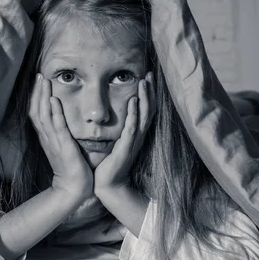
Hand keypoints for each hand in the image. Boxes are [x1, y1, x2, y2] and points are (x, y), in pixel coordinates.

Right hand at [29, 74, 92, 198]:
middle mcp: (47, 137)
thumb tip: (62, 119)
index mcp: (47, 137)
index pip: (37, 113)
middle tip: (39, 75)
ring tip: (45, 81)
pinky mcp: (64, 146)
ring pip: (44, 115)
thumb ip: (61, 132)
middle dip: (37, 92)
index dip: (36, 97)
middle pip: (36, 110)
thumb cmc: (72, 167)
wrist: (74, 187)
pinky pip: (57, 127)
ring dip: (43, 97)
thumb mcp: (64, 146)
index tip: (39, 81)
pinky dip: (55, 113)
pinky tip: (54, 100)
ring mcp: (54, 142)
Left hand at [94, 72, 155, 192]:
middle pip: (149, 109)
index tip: (147, 77)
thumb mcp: (115, 143)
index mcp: (136, 134)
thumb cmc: (110, 164)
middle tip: (149, 73)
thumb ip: (118, 130)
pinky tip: (133, 101)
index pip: (146, 110)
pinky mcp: (126, 148)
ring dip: (144, 98)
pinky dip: (133, 114)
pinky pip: (131, 129)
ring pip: (143, 116)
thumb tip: (111, 115)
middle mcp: (138, 136)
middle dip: (149, 91)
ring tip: (143, 82)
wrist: (109, 186)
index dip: (148, 94)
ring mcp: (134, 142)